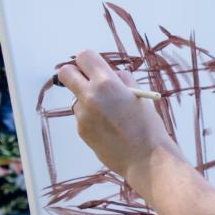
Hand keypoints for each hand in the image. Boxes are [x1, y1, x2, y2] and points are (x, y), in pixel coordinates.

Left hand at [56, 50, 181, 180]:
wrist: (146, 157)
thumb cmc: (148, 125)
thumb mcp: (139, 95)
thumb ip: (122, 81)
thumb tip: (112, 74)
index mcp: (107, 83)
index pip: (84, 56)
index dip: (88, 61)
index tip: (93, 67)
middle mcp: (90, 96)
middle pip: (66, 73)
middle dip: (73, 74)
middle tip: (86, 81)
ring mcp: (82, 114)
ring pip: (77, 98)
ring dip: (88, 101)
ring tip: (111, 115)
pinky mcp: (81, 130)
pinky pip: (83, 117)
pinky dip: (93, 119)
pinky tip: (110, 129)